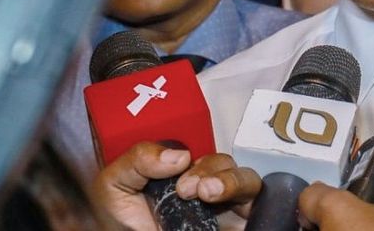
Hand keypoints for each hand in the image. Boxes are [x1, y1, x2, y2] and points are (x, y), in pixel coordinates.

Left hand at [91, 142, 261, 229]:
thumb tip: (179, 155)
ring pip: (248, 179)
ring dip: (233, 180)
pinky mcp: (238, 223)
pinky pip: (260, 204)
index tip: (178, 166)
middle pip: (227, 162)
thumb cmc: (121, 224)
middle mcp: (206, 188)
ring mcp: (225, 208)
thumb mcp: (113, 186)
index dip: (194, 154)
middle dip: (212, 168)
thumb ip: (138, 159)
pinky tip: (228, 203)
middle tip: (187, 189)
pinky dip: (251, 198)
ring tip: (208, 193)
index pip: (200, 150)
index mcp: (179, 173)